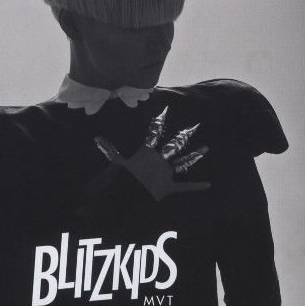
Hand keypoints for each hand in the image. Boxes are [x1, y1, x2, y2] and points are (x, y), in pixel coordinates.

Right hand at [94, 107, 210, 200]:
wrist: (128, 195)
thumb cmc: (122, 178)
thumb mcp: (115, 163)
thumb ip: (108, 149)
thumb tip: (95, 137)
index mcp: (147, 152)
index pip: (153, 133)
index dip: (159, 122)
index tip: (165, 110)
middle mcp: (160, 159)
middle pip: (174, 145)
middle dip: (184, 136)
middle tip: (195, 126)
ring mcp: (167, 173)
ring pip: (183, 162)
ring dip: (196, 155)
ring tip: (207, 148)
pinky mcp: (171, 187)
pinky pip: (185, 187)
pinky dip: (197, 186)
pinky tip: (209, 184)